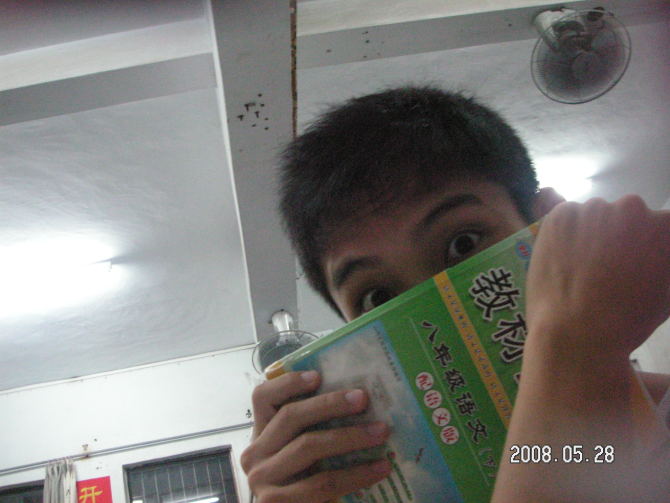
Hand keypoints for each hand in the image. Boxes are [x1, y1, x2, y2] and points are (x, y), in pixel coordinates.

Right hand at [241, 371, 391, 502]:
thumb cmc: (304, 485)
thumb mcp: (300, 455)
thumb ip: (312, 430)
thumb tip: (356, 399)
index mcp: (260, 434)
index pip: (262, 397)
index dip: (288, 383)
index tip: (318, 376)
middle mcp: (254, 454)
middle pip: (291, 416)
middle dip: (330, 404)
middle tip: (363, 398)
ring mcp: (262, 480)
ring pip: (308, 446)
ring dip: (350, 436)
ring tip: (381, 431)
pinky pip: (322, 482)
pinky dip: (356, 474)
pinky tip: (379, 468)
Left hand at [526, 195, 669, 356]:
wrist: (576, 331)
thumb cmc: (628, 320)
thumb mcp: (666, 293)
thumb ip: (664, 259)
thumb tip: (654, 253)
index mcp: (666, 227)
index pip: (661, 226)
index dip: (647, 245)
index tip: (636, 263)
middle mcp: (633, 207)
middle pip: (628, 215)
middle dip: (621, 236)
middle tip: (609, 268)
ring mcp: (594, 208)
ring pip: (596, 216)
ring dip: (593, 233)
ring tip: (583, 268)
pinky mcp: (561, 214)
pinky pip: (567, 218)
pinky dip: (566, 234)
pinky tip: (564, 260)